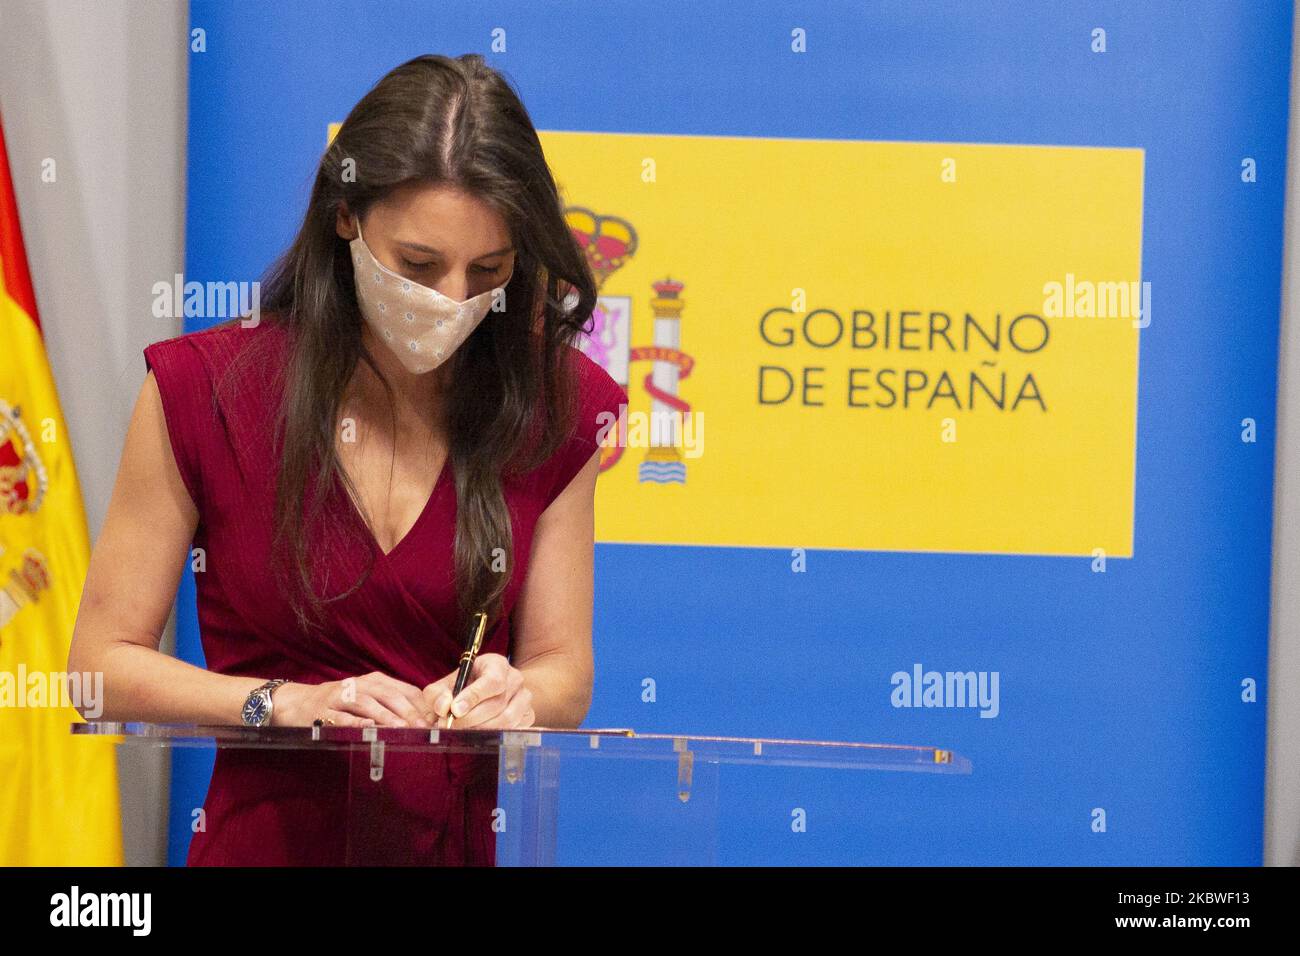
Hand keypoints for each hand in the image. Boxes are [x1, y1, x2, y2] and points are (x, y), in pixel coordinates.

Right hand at [271, 672, 434, 727]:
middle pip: (388, 695)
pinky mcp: (323, 710)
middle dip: (407, 711)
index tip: (434, 720)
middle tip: (422, 727)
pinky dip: (355, 722)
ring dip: (385, 716)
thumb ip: (391, 705)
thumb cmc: (339, 702)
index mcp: (375, 681)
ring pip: (367, 704)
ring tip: (400, 728)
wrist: (297, 702)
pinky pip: (341, 717)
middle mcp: (360, 685)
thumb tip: (422, 721)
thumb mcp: (367, 698)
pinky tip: (367, 728)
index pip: (404, 690)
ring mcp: (341, 696)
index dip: (421, 705)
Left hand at [423, 654, 534, 729]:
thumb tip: (443, 707)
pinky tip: (477, 736)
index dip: (473, 696)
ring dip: (480, 729)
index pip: (492, 681)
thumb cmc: (465, 686)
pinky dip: (493, 736)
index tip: (454, 710)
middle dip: (470, 718)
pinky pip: (513, 731)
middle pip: (497, 704)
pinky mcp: (528, 716)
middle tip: (450, 726)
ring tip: (461, 731)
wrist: (490, 691)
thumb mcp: (447, 684)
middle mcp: (515, 679)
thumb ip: (437, 694)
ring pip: (506, 720)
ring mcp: (525, 698)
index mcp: (497, 664)